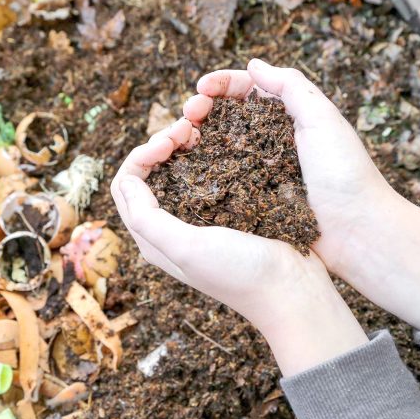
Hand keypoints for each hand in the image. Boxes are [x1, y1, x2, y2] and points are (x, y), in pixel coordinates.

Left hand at [111, 118, 367, 375]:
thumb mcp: (187, 248)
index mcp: (152, 239)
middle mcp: (169, 228)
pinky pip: (203, 175)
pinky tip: (218, 143)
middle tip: (186, 128)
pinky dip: (204, 154)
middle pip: (147, 175)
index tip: (168, 142)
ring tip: (199, 130)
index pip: (126, 185)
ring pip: (174, 171)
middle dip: (159, 145)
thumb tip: (128, 181)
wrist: (293, 290)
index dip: (140, 156)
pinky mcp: (224, 211)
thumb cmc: (240, 272)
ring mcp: (198, 219)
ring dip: (179, 146)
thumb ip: (148, 219)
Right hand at [185, 59, 419, 329]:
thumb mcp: (323, 119)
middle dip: (202, 107)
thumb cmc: (345, 174)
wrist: (358, 233)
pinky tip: (188, 165)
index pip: (247, 89)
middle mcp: (271, 140)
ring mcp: (259, 170)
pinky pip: (222, 178)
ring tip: (181, 136)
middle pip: (227, 115)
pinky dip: (203, 167)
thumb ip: (291, 87)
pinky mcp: (253, 198)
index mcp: (289, 116)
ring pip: (219, 144)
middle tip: (187, 113)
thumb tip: (253, 64)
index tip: (201, 88)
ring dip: (197, 135)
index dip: (221, 84)